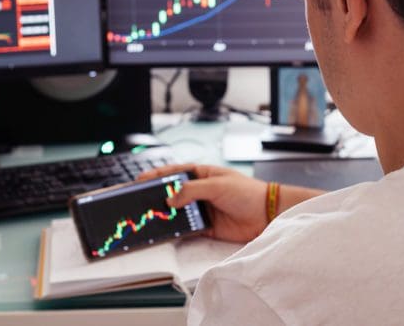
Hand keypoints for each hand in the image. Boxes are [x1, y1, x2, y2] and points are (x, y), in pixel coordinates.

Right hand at [139, 163, 268, 242]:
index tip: (140, 179)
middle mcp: (199, 191)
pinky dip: (175, 230)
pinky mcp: (205, 227)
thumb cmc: (247, 192)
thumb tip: (171, 198)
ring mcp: (201, 209)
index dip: (157, 175)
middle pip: (171, 193)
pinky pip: (185, 228)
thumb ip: (192, 190)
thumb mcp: (217, 185)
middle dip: (155, 196)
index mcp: (201, 175)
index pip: (174, 172)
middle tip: (137, 200)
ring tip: (146, 216)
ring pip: (176, 211)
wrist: (266, 215)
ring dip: (164, 214)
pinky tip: (164, 231)